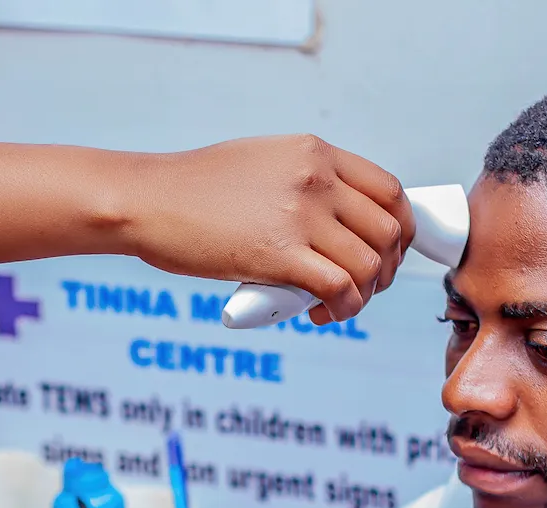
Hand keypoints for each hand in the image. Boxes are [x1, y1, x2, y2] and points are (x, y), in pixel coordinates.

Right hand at [122, 134, 415, 323]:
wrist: (147, 200)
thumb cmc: (193, 190)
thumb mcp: (261, 163)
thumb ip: (302, 182)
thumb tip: (329, 219)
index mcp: (315, 153)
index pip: (389, 191)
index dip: (399, 230)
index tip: (387, 254)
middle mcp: (316, 180)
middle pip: (387, 231)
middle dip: (386, 269)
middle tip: (362, 287)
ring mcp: (300, 216)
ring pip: (368, 265)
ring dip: (364, 295)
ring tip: (335, 306)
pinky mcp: (279, 256)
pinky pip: (340, 289)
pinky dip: (344, 309)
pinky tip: (322, 315)